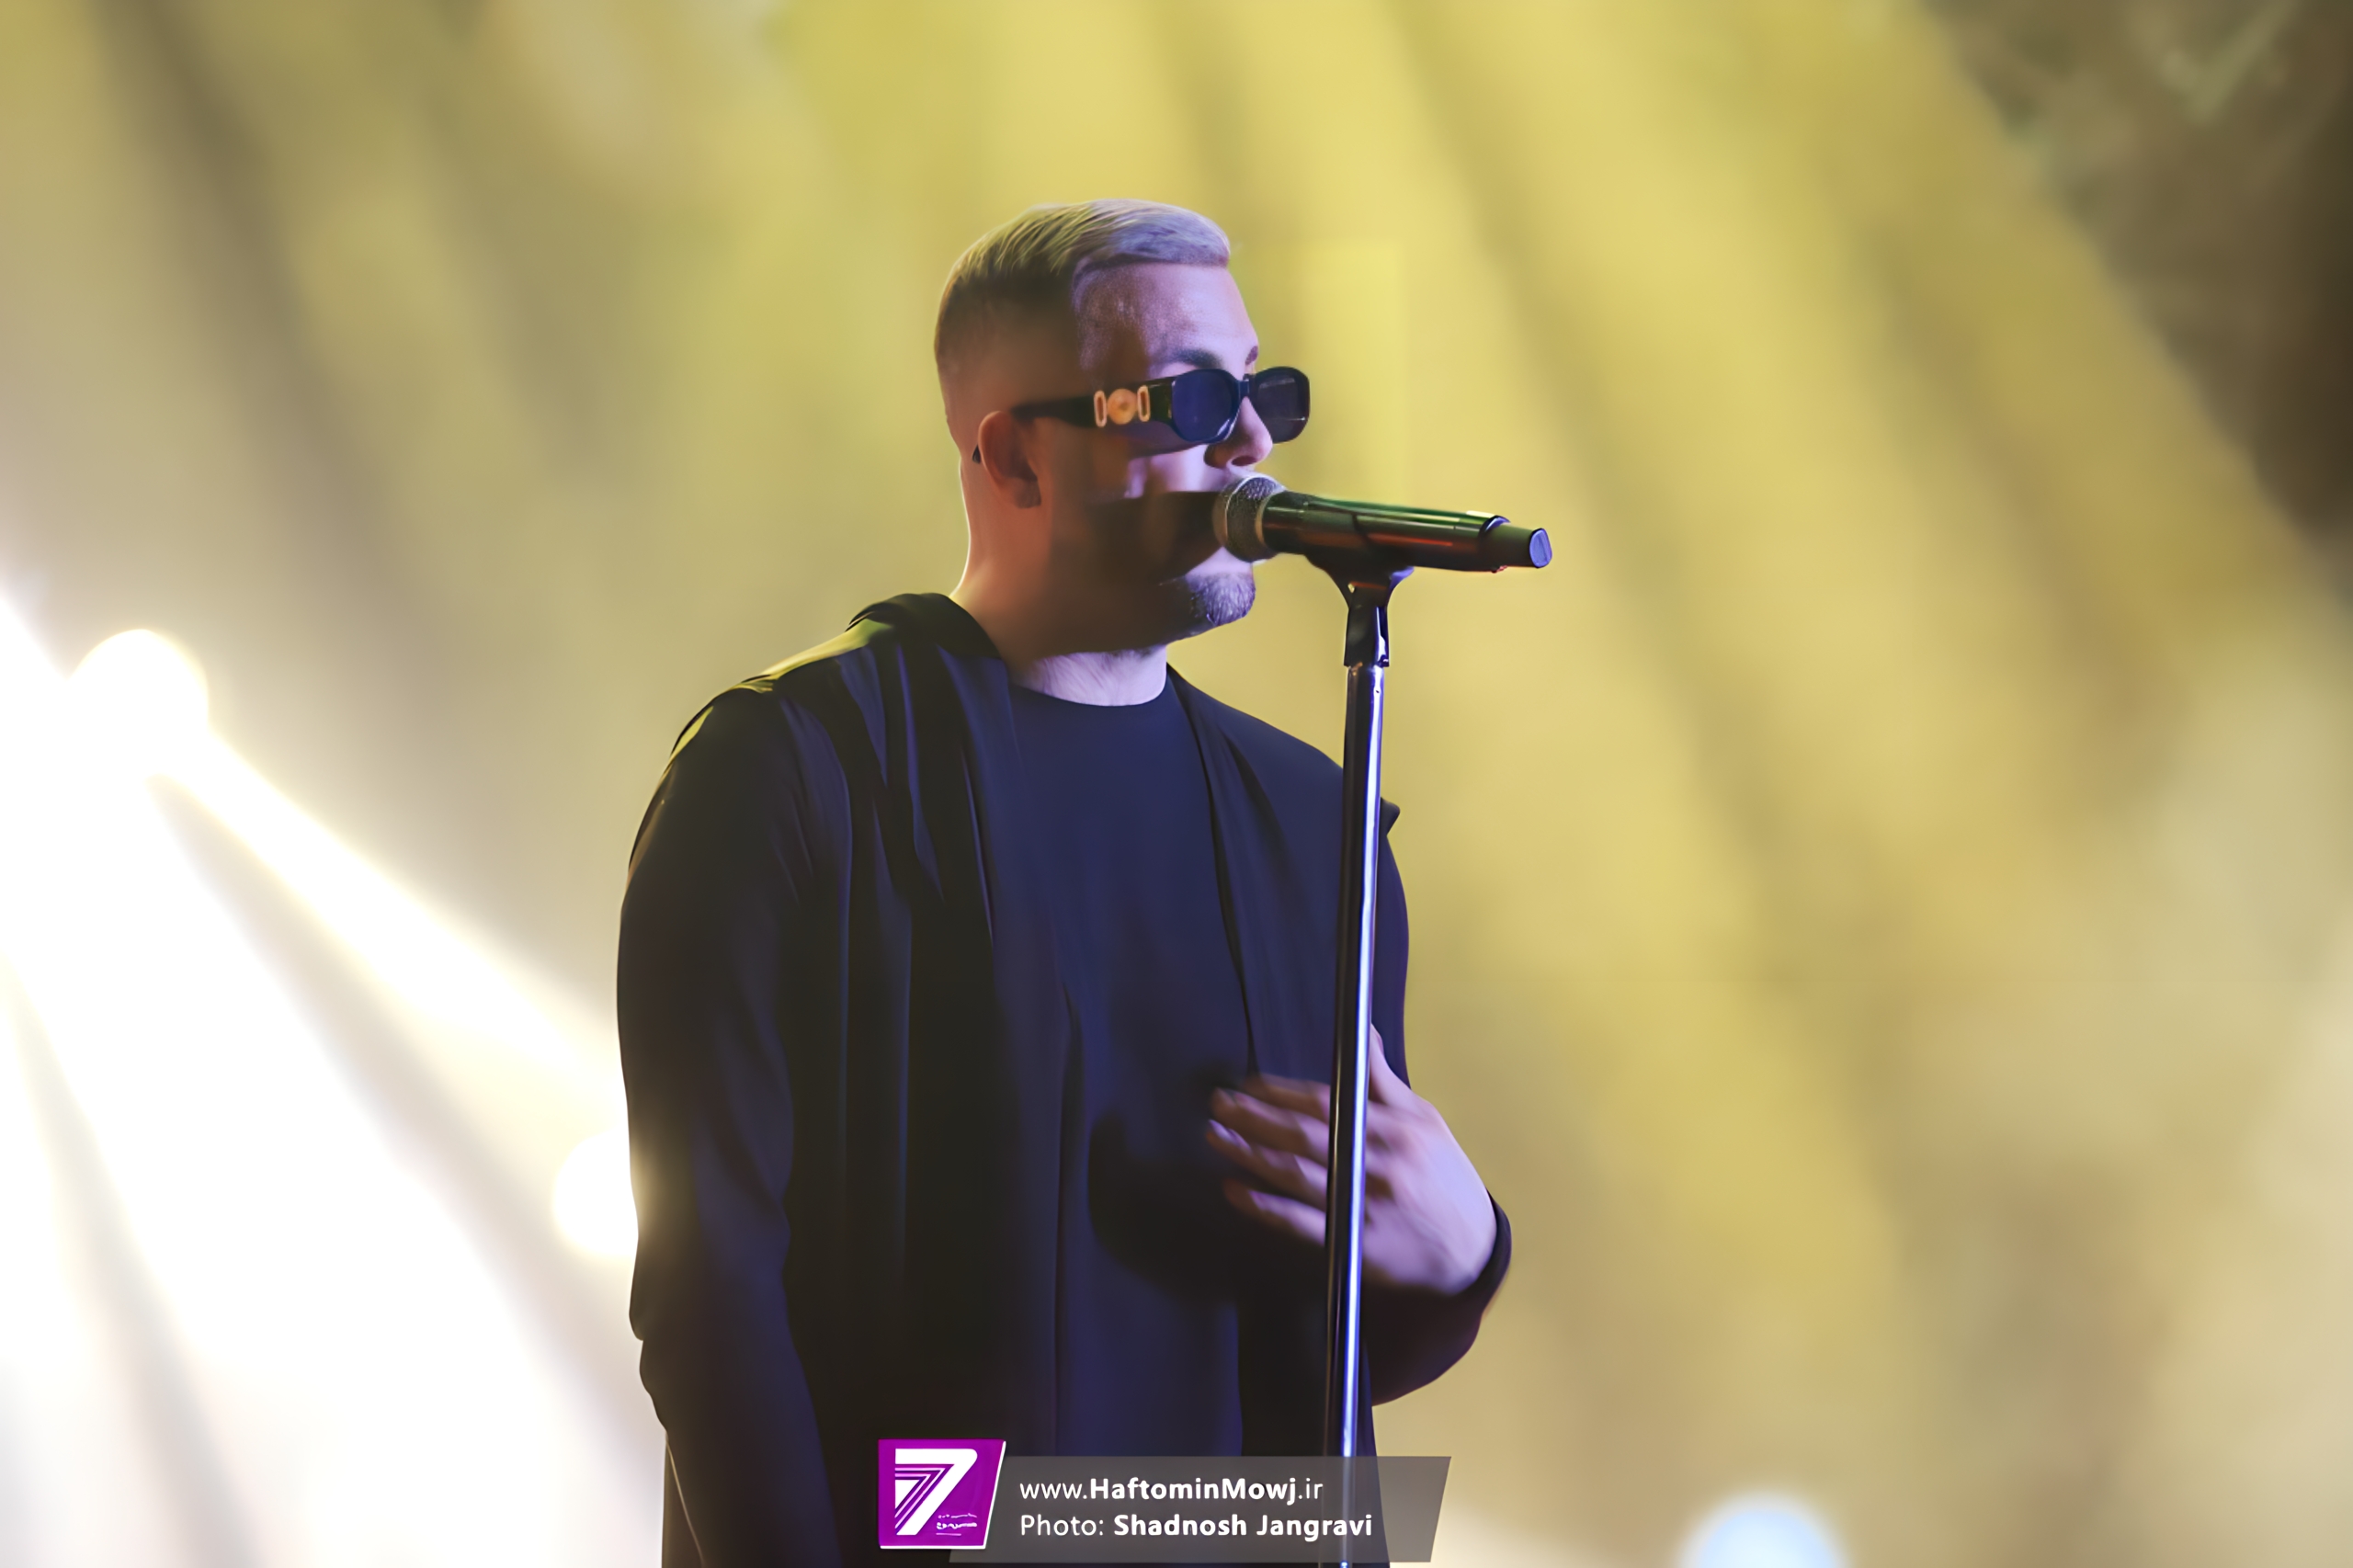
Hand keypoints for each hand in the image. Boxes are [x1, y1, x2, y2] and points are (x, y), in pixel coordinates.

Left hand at [1205, 1031, 1496, 1294]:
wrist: (1471, 1249)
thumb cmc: (1443, 1176)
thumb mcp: (1425, 1122)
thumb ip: (1385, 1083)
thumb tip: (1363, 1035)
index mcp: (1396, 1129)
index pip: (1328, 1103)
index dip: (1283, 1093)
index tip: (1249, 1085)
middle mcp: (1379, 1165)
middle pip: (1305, 1136)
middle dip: (1255, 1118)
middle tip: (1218, 1105)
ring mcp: (1365, 1207)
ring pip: (1297, 1176)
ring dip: (1250, 1155)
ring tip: (1216, 1137)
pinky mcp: (1354, 1245)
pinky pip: (1301, 1223)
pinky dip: (1265, 1207)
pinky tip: (1236, 1191)